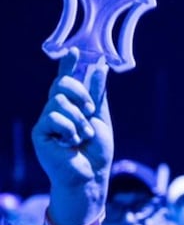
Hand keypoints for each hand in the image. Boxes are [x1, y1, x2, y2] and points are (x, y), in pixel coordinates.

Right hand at [32, 51, 112, 194]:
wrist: (91, 174)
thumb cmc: (96, 150)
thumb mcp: (101, 118)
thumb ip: (97, 94)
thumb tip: (100, 67)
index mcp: (72, 106)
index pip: (67, 80)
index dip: (69, 65)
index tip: (74, 50)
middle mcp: (56, 110)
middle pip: (62, 84)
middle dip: (80, 94)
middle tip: (90, 112)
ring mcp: (47, 120)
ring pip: (60, 102)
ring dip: (79, 121)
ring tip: (81, 138)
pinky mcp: (41, 132)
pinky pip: (55, 118)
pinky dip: (69, 130)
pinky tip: (69, 144)